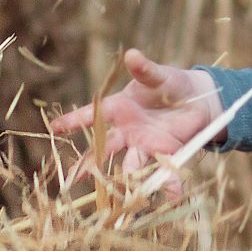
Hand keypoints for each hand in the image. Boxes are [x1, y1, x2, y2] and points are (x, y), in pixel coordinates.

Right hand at [49, 49, 222, 183]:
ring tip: (121, 193)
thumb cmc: (170, 84)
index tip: (53, 128)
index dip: (72, 120)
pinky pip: (165, 170)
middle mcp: (126, 131)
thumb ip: (145, 70)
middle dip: (89, 164)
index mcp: (118, 108)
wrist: (197, 99)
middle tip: (74, 178)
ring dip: (127, 178)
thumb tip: (132, 55)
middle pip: (103, 149)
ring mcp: (144, 144)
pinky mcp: (165, 153)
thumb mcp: (158, 75)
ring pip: (131, 164)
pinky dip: (169, 183)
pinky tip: (172, 195)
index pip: (90, 115)